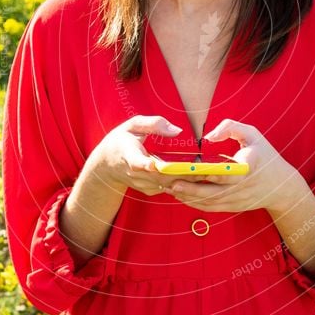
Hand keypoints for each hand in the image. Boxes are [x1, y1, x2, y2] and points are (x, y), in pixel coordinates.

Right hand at [91, 114, 208, 195]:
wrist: (106, 166)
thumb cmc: (120, 140)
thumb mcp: (132, 125)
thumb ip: (153, 124)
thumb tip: (177, 130)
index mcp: (129, 155)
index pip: (139, 163)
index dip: (150, 165)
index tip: (159, 164)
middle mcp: (136, 174)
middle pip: (162, 177)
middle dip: (184, 173)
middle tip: (206, 167)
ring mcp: (143, 184)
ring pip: (169, 185)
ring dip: (187, 180)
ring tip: (208, 171)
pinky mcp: (151, 190)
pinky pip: (169, 188)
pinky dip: (183, 183)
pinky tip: (198, 175)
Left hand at [164, 119, 297, 212]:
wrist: (283, 187)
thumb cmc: (264, 155)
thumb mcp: (253, 134)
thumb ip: (230, 127)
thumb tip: (208, 136)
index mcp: (249, 166)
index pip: (227, 172)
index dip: (209, 173)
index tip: (191, 169)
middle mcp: (243, 186)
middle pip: (213, 191)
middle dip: (191, 188)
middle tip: (171, 182)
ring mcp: (238, 199)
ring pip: (209, 202)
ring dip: (189, 197)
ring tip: (170, 189)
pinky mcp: (233, 207)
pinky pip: (211, 208)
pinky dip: (195, 204)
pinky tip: (181, 197)